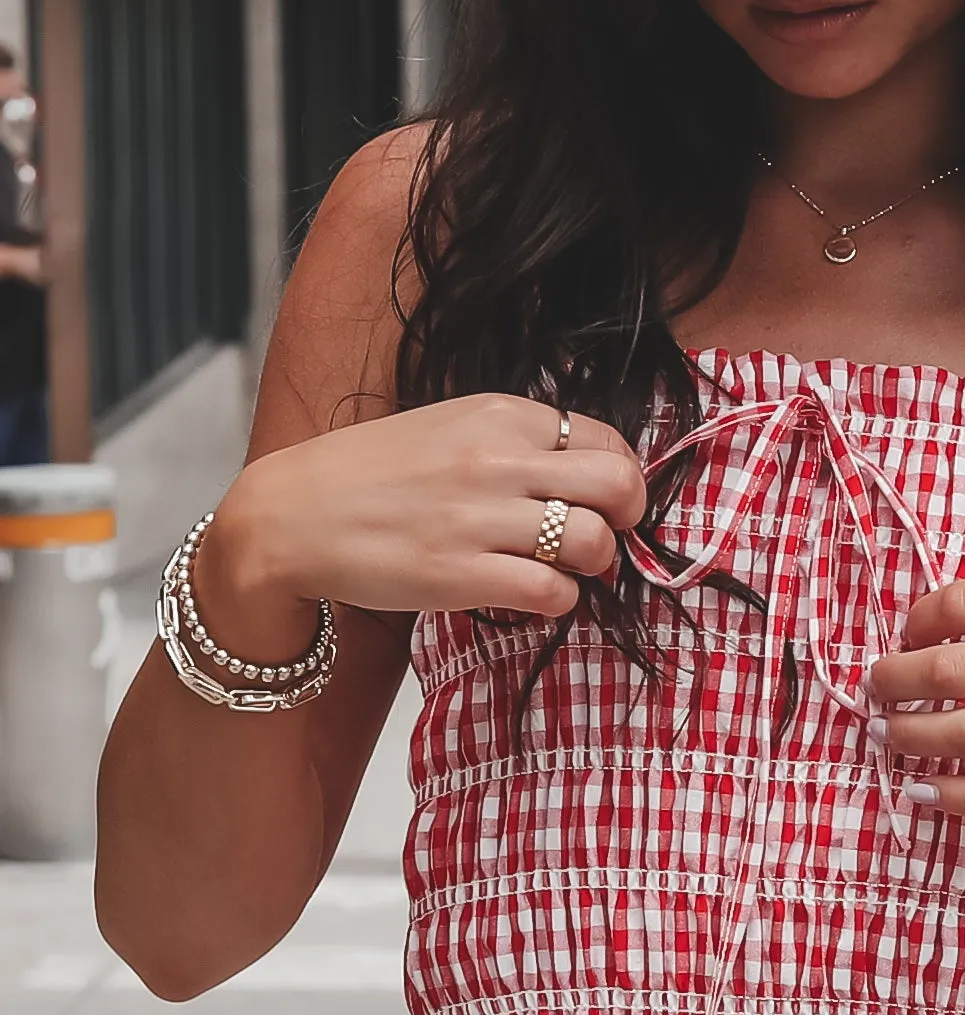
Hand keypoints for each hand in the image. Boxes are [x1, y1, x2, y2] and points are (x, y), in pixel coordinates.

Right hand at [198, 392, 648, 650]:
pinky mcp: (461, 575)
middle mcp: (496, 459)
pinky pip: (552, 591)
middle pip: (617, 484)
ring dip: (592, 563)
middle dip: (626, 517)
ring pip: (593, 541)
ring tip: (563, 568)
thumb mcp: (446, 426)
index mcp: (498, 414)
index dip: (619, 475)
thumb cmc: (369, 476)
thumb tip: (578, 470)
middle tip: (602, 536)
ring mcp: (479, 518)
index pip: (604, 438)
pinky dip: (558, 600)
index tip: (602, 499)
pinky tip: (533, 595)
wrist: (290, 516)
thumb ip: (512, 440)